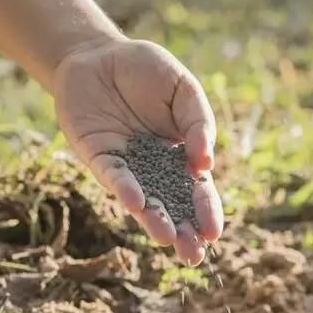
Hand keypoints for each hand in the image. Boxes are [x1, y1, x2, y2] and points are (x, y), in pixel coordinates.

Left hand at [51, 37, 223, 265]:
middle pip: (173, 207)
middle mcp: (155, 169)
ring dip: (155, 221)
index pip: (198, 191)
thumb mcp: (184, 90)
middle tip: (193, 256)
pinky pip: (114, 177)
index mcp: (181, 156)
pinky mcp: (99, 157)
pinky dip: (125, 189)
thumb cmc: (147, 71)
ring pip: (143, 201)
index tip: (213, 233)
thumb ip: (198, 122)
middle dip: (184, 232)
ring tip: (167, 239)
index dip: (206, 212)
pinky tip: (136, 202)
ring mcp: (127, 166)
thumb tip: (205, 162)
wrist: (98, 55)